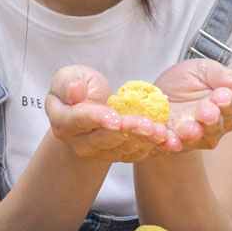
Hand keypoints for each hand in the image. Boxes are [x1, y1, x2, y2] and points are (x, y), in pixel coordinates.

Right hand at [46, 65, 179, 161]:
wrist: (87, 104)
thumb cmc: (79, 85)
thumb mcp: (69, 76)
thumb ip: (69, 83)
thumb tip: (75, 91)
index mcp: (63, 120)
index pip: (79, 120)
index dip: (98, 119)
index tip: (115, 118)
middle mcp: (79, 141)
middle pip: (103, 139)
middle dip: (127, 131)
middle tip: (147, 124)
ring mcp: (98, 151)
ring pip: (121, 150)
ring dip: (143, 141)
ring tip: (161, 131)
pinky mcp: (116, 154)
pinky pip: (134, 154)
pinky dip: (152, 148)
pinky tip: (167, 141)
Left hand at [152, 59, 231, 151]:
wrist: (157, 90)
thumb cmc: (188, 79)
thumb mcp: (204, 70)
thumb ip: (221, 75)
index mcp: (223, 109)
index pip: (230, 110)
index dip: (227, 104)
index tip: (222, 97)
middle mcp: (211, 129)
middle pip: (214, 129)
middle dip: (210, 121)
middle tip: (206, 113)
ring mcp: (190, 138)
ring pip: (193, 140)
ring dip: (189, 135)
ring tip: (187, 129)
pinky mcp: (170, 141)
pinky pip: (169, 145)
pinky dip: (168, 142)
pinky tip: (165, 137)